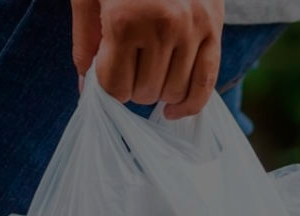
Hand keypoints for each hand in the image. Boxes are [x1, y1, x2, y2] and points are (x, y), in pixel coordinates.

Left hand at [71, 0, 224, 118]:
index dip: (107, 87)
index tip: (105, 74)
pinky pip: (206, 82)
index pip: (115, 87)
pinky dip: (190, 104)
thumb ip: (85, 42)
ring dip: (157, 92)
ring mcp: (194, 30)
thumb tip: (86, 89)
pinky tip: (173, 111)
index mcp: (126, 20)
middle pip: (144, 92)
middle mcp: (164, 28)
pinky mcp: (214, 29)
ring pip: (173, 91)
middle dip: (130, 88)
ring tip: (148, 73)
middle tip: (126, 67)